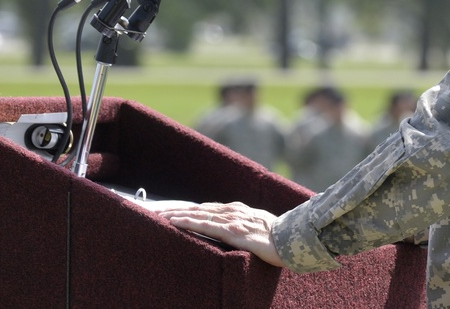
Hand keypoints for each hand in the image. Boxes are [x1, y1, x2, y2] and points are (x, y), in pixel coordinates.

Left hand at [144, 200, 286, 267]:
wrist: (295, 240)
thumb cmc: (279, 238)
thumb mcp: (257, 229)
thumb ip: (243, 227)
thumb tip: (231, 233)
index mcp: (237, 211)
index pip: (205, 209)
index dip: (186, 210)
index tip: (169, 211)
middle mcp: (232, 211)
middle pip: (197, 209)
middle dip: (175, 210)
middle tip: (155, 211)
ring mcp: (232, 220)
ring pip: (198, 215)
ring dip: (176, 215)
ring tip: (158, 216)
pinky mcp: (233, 231)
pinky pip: (206, 226)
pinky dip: (188, 222)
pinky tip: (175, 223)